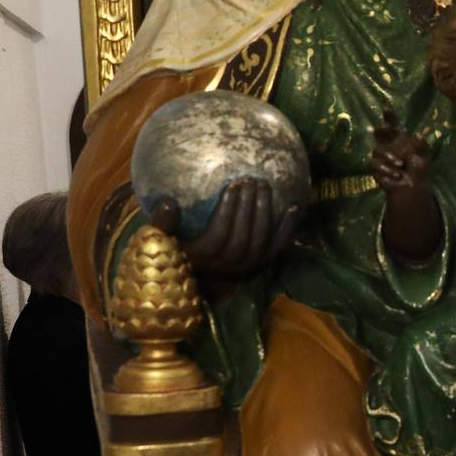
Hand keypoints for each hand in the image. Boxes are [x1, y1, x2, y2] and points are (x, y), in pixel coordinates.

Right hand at [149, 178, 300, 278]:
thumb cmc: (180, 247)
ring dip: (265, 211)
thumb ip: (162, 223)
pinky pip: (279, 246)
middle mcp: (228, 265)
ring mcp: (248, 265)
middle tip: (250, 180)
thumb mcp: (163, 238)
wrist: (204, 275)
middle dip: (248, 207)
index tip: (231, 185)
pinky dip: (287, 227)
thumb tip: (168, 203)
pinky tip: (294, 206)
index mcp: (203, 258)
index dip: (227, 210)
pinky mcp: (265, 263)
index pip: (219, 234)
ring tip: (263, 185)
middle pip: (242, 236)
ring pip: (260, 239)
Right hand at [369, 110, 432, 191]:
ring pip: (377, 150)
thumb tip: (418, 134)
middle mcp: (387, 144)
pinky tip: (396, 175)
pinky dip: (386, 169)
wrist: (412, 187)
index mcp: (399, 138)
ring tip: (401, 165)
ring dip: (389, 157)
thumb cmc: (419, 168)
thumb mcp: (424, 157)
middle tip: (384, 128)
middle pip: (379, 132)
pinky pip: (375, 164)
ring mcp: (380, 155)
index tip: (386, 107)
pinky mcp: (375, 166)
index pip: (393, 124)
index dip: (389, 116)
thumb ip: (422, 146)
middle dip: (380, 129)